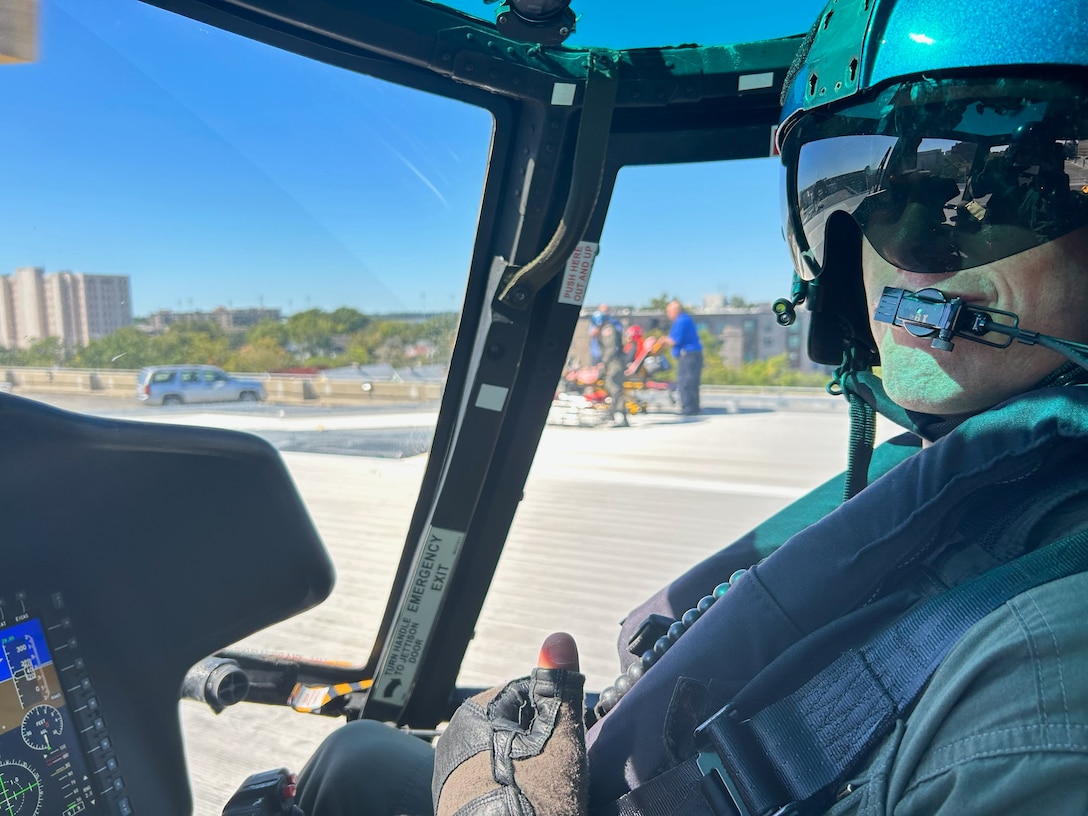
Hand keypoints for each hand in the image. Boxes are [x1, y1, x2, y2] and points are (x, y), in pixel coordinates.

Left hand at [433, 633, 587, 815]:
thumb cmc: (534, 801)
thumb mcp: (558, 737)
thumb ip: (558, 687)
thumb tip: (559, 638)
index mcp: (473, 715)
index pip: (528, 694)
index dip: (555, 716)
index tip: (567, 741)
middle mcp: (454, 743)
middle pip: (516, 729)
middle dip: (540, 745)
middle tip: (558, 773)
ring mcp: (451, 780)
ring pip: (506, 760)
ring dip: (528, 772)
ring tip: (545, 795)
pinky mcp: (456, 809)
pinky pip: (493, 789)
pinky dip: (513, 795)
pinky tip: (528, 808)